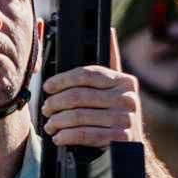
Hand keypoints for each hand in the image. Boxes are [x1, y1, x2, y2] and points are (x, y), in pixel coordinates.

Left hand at [40, 29, 144, 149]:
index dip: (62, 80)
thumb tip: (111, 32)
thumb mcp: (114, 89)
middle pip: (78, 96)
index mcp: (124, 81)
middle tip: (44, 109)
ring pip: (79, 116)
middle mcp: (127, 98)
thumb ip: (108, 66)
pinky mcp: (121, 138)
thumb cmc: (115, 113)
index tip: (47, 86)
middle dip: (54, 103)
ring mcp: (126, 118)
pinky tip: (59, 137)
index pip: (87, 74)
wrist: (132, 146)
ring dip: (57, 121)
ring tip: (49, 125)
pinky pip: (86, 134)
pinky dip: (67, 136)